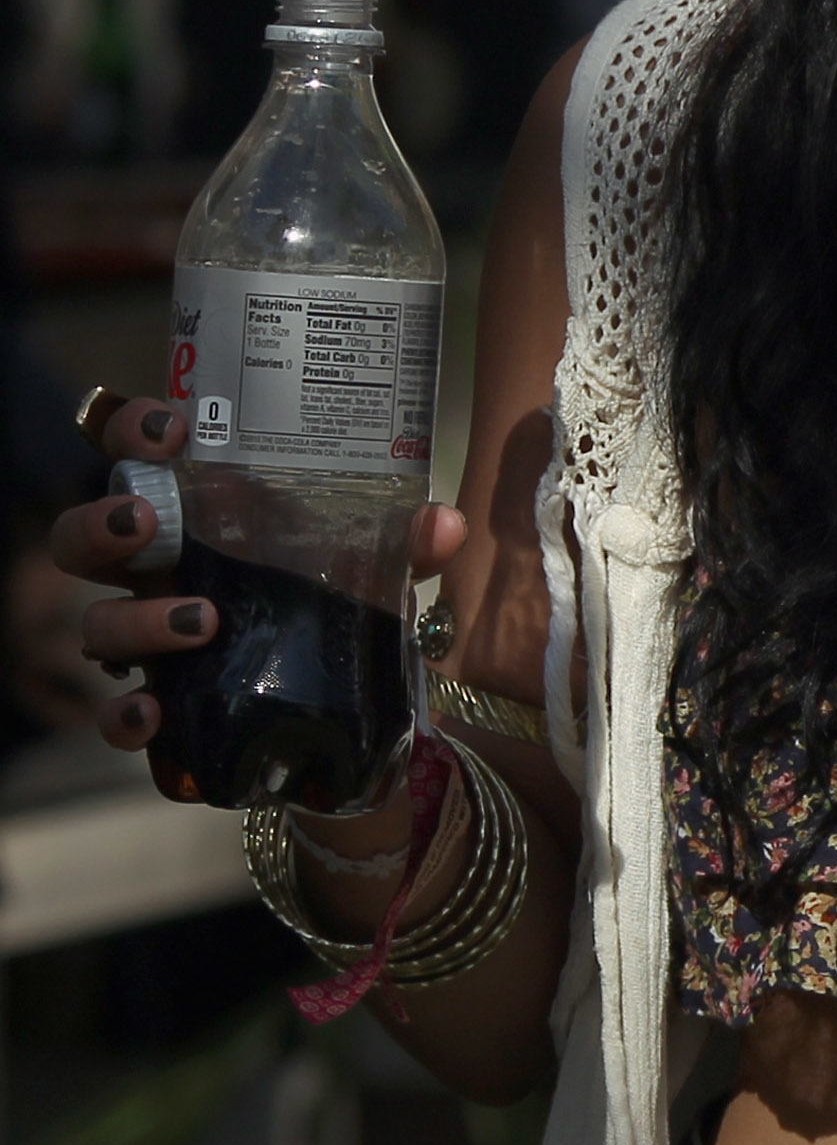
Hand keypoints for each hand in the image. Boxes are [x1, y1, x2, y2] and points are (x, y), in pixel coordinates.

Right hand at [49, 393, 466, 754]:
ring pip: (97, 623)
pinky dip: (125, 716)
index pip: (135, 453)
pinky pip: (115, 716)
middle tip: (147, 521)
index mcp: (193, 514)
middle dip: (104, 522)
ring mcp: (147, 638)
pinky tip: (153, 712)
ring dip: (134, 619)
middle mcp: (154, 570)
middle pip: (86, 535)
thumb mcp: (373, 567)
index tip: (171, 429)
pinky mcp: (158, 709)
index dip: (133, 430)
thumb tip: (443, 524)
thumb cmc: (332, 602)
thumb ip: (402, 543)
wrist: (337, 708)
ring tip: (200, 619)